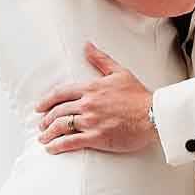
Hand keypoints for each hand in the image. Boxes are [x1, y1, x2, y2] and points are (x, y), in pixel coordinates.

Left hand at [36, 43, 157, 154]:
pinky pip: (70, 142)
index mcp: (91, 88)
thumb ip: (100, 60)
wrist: (154, 115)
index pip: (60, 93)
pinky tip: (51, 148)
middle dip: (46, 119)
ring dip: (48, 133)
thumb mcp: (119, 72)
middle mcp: (87, 104)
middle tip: (41, 124)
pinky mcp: (96, 138)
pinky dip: (57, 145)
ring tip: (43, 137)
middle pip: (58, 111)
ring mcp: (90, 121)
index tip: (39, 107)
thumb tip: (86, 46)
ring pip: (61, 126)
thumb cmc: (139, 95)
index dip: (46, 100)